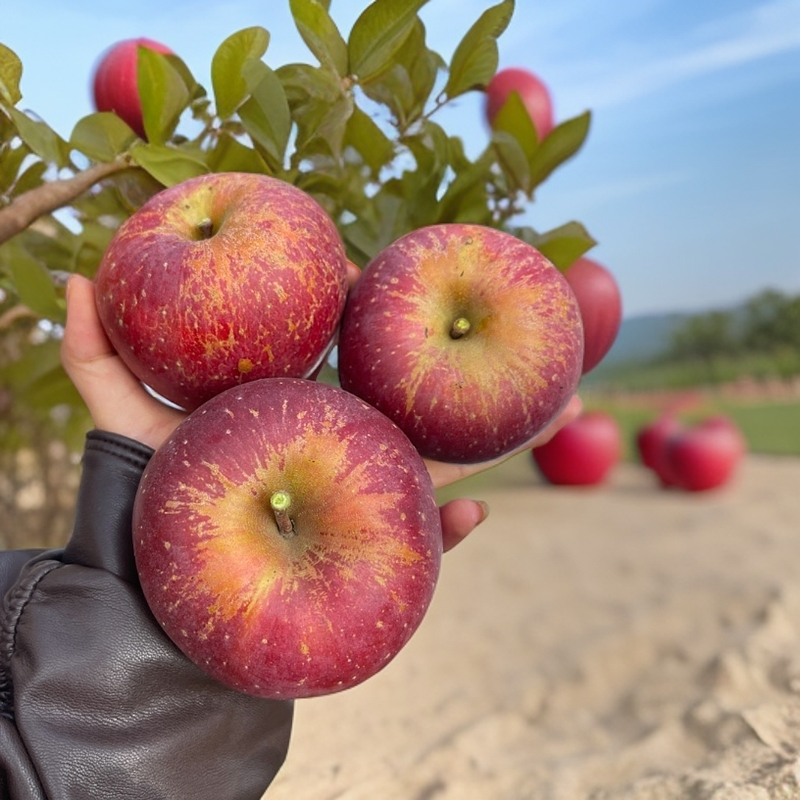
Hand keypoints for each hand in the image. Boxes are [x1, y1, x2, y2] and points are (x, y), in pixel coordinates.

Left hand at [61, 273, 579, 552]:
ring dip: (500, 440)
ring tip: (562, 405)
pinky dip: (451, 532)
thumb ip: (95, 353)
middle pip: (415, 394)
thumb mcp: (120, 419)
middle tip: (523, 327)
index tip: (369, 269)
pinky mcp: (365, 546)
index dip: (362, 303)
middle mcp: (342, 440)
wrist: (156, 587)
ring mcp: (361, 491)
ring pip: (440, 459)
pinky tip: (480, 515)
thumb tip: (76, 278)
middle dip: (467, 364)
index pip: (345, 343)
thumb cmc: (146, 497)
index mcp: (302, 403)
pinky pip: (418, 540)